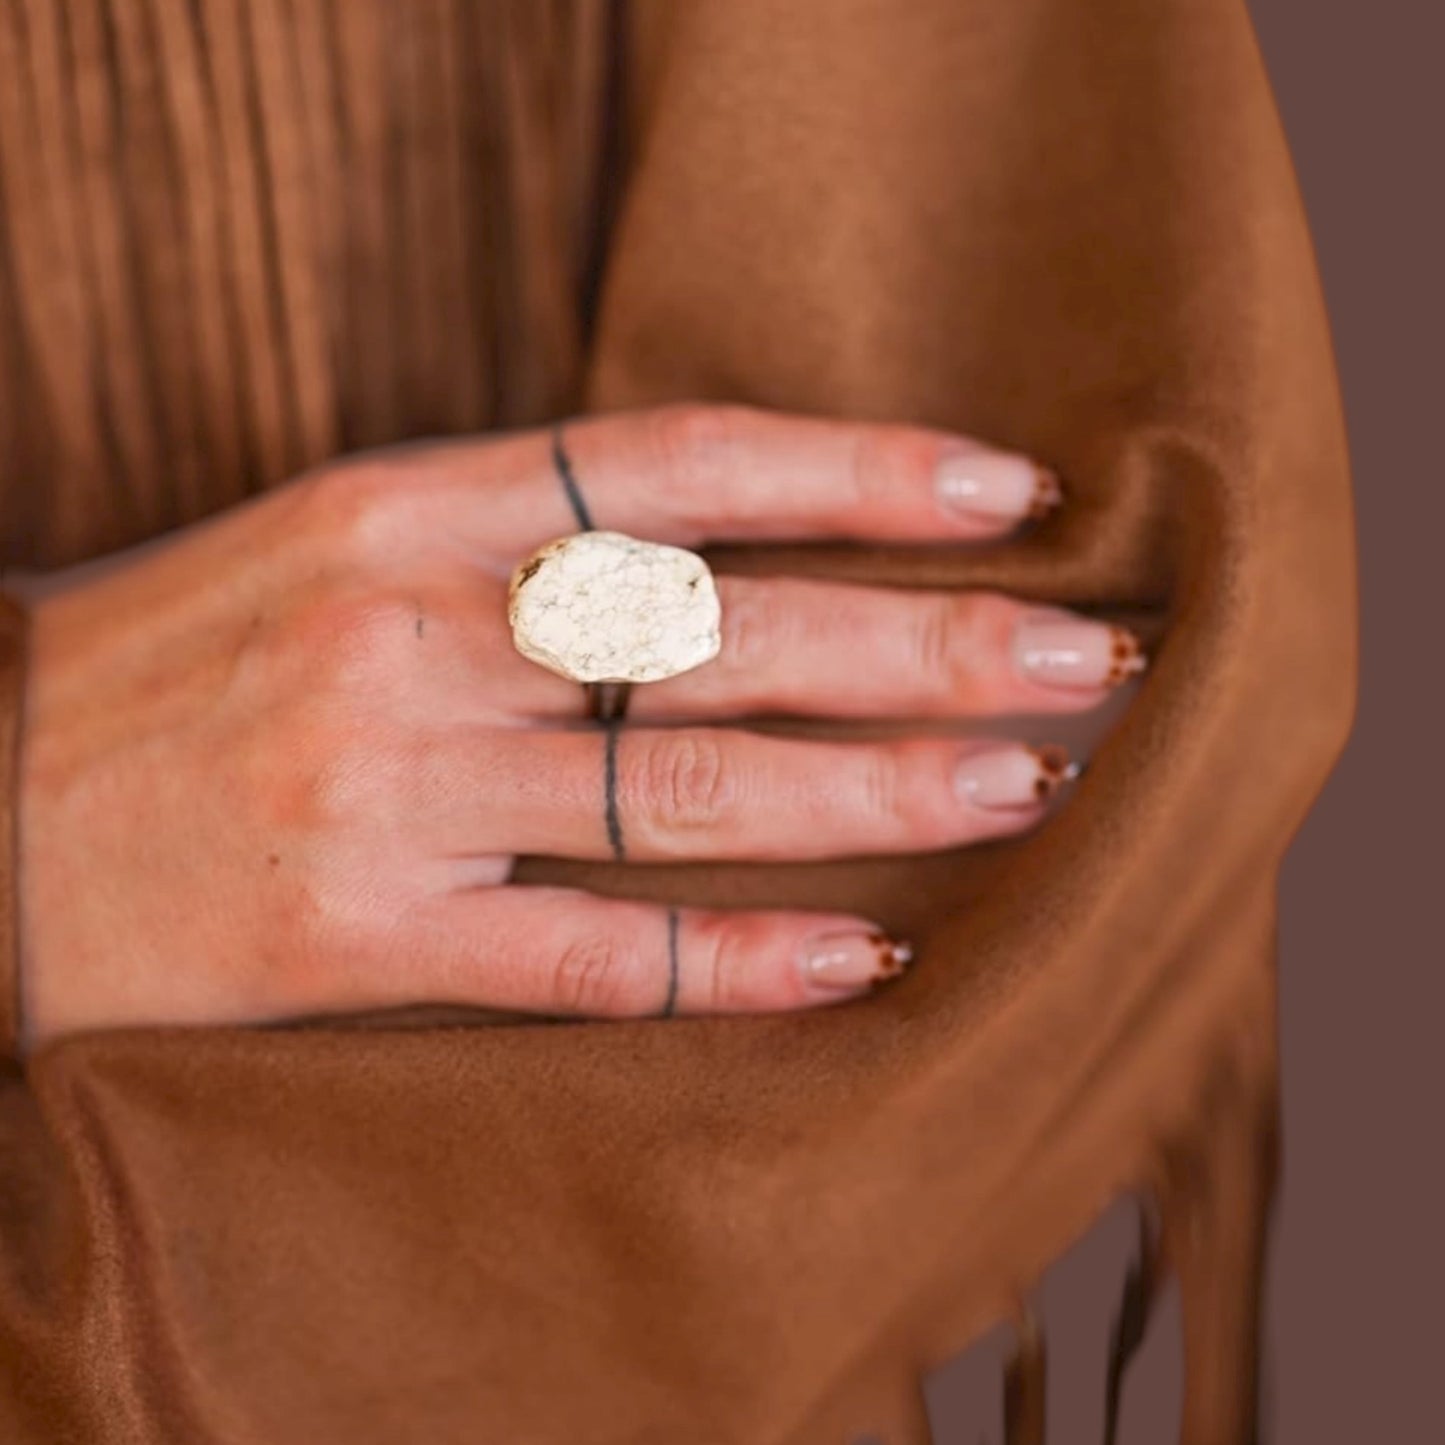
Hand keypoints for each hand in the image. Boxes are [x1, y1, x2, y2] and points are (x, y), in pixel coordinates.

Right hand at [14, 406, 1142, 1046]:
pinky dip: (731, 961)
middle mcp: (408, 633)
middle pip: (722, 629)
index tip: (1007, 488)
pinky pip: (582, 952)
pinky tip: (856, 958)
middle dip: (928, 641)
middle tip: (1088, 655)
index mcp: (399, 510)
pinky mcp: (353, 937)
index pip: (678, 463)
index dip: (858, 469)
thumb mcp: (332, 540)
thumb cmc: (174, 659)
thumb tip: (720, 547)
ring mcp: (385, 789)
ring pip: (679, 785)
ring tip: (1023, 787)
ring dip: (872, 791)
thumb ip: (510, 537)